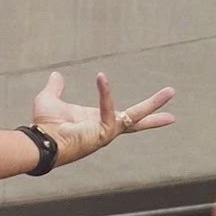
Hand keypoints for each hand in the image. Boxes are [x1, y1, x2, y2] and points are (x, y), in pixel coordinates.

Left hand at [30, 71, 175, 165]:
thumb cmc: (44, 125)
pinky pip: (108, 109)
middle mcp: (104, 128)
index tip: (154, 110)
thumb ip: (56, 87)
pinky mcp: (103, 134)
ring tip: (171, 91)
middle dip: (155, 115)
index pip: (122, 116)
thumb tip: (56, 75)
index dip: (137, 112)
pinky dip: (105, 93)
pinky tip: (101, 77)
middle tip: (174, 116)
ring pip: (135, 117)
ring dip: (153, 104)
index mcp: (96, 121)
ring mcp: (106, 133)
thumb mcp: (50, 100)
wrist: (40, 141)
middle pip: (135, 121)